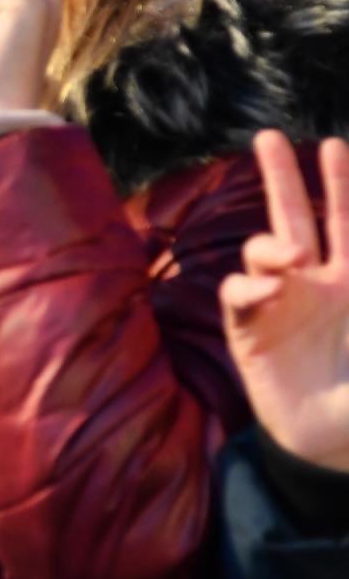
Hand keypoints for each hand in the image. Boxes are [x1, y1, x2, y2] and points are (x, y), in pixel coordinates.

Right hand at [219, 131, 348, 471]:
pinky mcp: (249, 330)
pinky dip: (248, 287)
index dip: (342, 184)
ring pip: (262, 251)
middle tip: (268, 136)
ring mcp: (278, 304)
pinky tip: (266, 291)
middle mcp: (312, 283)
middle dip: (282, 176)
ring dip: (271, 243)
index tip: (335, 144)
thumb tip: (331, 269)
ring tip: (288, 257)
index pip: (346, 221)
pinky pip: (240, 296)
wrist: (331, 442)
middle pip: (293, 217)